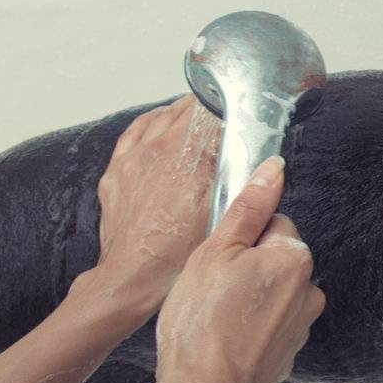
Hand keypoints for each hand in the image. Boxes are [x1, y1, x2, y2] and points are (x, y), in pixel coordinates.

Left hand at [92, 97, 218, 317]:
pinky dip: (150, 122)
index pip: (208, 112)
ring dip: (178, 111)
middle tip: (222, 110)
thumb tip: (264, 168)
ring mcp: (133, 159)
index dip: (226, 106)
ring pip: (158, 117)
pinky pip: (134, 132)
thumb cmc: (174, 255)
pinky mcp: (117, 172)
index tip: (237, 105)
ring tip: (196, 112)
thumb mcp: (221, 218)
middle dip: (205, 107)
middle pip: (183, 109)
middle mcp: (158, 150)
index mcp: (186, 157)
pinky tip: (158, 123)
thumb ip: (240, 185)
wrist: (133, 277)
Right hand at [154, 156, 324, 382]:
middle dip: (244, 268)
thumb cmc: (202, 323)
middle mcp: (308, 291)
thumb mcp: (215, 251)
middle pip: (273, 260)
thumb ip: (248, 207)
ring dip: (244, 299)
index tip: (217, 257)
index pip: (273, 225)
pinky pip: (266, 326)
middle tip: (209, 289)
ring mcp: (300, 325)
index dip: (240, 238)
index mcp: (295, 258)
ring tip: (212, 317)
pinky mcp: (287, 352)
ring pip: (269, 294)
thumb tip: (273, 170)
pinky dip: (246, 328)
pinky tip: (221, 338)